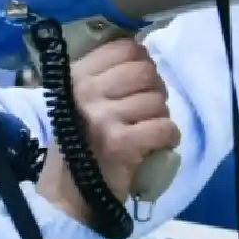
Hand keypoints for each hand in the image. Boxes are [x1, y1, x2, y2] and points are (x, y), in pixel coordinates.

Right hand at [36, 38, 178, 222]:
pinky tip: (158, 143)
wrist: (69, 191)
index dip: (141, 61)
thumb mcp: (79, 98)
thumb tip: (143, 48)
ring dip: (160, 116)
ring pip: (158, 101)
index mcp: (77, 75)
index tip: (137, 81)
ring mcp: (103, 117)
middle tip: (147, 107)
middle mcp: (87, 91)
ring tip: (147, 128)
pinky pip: (165, 128)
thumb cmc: (79, 140)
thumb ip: (104, 73)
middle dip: (155, 89)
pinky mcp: (121, 143)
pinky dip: (169, 137)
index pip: (125, 47)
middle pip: (146, 71)